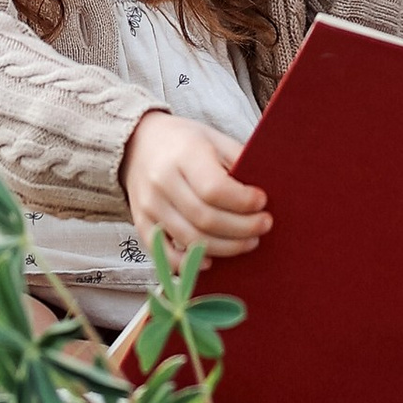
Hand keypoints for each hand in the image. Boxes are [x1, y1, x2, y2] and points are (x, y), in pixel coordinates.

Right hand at [119, 108, 271, 261]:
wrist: (138, 143)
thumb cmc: (183, 142)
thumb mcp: (213, 138)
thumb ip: (237, 160)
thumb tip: (264, 190)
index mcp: (183, 154)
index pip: (215, 188)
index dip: (242, 201)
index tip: (262, 202)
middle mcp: (162, 181)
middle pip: (206, 218)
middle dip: (242, 228)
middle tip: (264, 226)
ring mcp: (149, 206)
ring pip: (190, 239)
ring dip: (226, 247)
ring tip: (248, 241)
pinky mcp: (142, 224)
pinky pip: (165, 254)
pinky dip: (189, 264)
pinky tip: (211, 260)